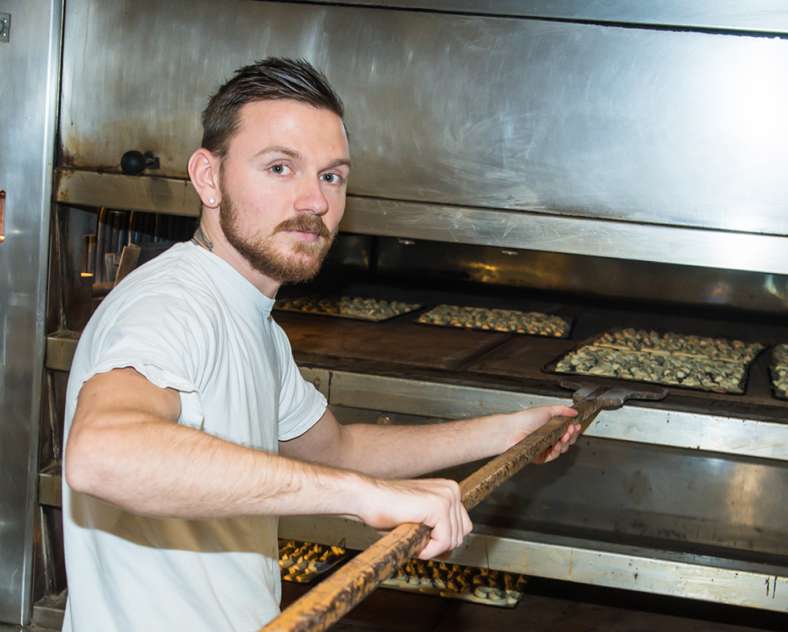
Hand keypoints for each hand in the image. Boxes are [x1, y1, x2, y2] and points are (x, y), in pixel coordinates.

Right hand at [356, 477, 472, 559]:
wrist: (367, 497)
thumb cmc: (387, 510)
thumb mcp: (421, 520)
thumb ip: (439, 529)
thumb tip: (450, 551)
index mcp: (449, 490)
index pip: (462, 527)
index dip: (442, 540)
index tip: (422, 539)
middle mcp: (452, 490)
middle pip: (460, 535)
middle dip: (437, 545)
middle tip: (414, 537)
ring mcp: (447, 497)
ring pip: (453, 541)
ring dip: (430, 547)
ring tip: (410, 534)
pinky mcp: (439, 506)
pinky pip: (444, 542)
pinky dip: (428, 549)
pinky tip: (411, 536)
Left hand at [502, 404, 580, 463]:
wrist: (512, 431)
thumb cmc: (524, 419)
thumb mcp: (546, 410)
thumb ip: (562, 410)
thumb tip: (574, 411)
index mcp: (550, 426)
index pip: (566, 430)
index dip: (573, 429)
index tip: (576, 425)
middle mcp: (548, 437)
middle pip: (567, 440)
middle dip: (571, 435)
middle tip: (572, 429)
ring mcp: (544, 447)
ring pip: (562, 449)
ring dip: (566, 442)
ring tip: (565, 435)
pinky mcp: (540, 456)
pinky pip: (553, 456)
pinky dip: (557, 451)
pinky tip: (557, 444)